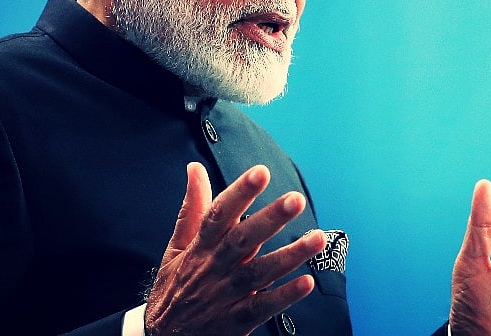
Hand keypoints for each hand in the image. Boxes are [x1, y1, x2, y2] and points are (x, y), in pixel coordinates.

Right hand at [144, 163, 326, 335]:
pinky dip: (284, 296)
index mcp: (200, 248)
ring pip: (260, 273)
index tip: (260, 172)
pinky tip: (306, 282)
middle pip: (243, 241)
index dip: (240, 193)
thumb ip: (192, 209)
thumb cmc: (174, 288)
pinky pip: (263, 307)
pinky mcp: (236, 321)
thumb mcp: (175, 248)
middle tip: (296, 200)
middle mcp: (213, 269)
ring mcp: (225, 296)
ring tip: (317, 238)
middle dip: (270, 219)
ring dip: (290, 255)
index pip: (219, 215)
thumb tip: (195, 170)